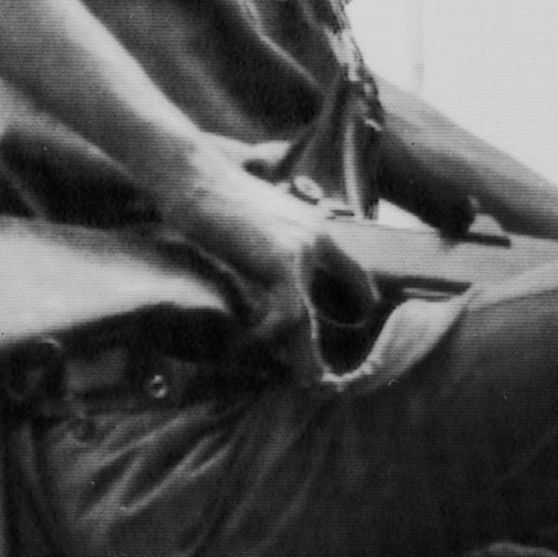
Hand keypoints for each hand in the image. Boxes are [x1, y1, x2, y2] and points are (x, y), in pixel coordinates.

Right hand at [165, 159, 378, 383]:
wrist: (196, 174)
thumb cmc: (216, 197)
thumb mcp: (259, 222)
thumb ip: (274, 247)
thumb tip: (263, 272)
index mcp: (318, 231)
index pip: (356, 272)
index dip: (361, 299)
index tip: (360, 321)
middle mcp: (319, 240)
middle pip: (344, 299)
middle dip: (335, 336)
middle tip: (328, 375)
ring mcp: (303, 250)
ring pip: (310, 317)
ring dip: (306, 355)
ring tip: (306, 382)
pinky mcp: (281, 260)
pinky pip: (289, 311)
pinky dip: (274, 332)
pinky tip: (260, 342)